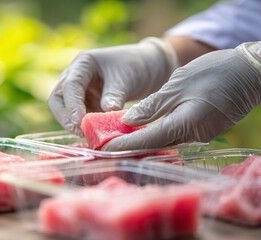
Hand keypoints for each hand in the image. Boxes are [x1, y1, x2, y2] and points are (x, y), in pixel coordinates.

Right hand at [48, 37, 177, 135]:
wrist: (148, 68)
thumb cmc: (136, 67)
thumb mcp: (127, 80)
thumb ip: (114, 96)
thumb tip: (106, 114)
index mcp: (83, 64)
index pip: (70, 85)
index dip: (72, 105)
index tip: (80, 122)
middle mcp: (75, 77)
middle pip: (57, 99)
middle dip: (66, 117)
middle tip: (81, 132)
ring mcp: (79, 92)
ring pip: (64, 110)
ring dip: (74, 124)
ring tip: (91, 135)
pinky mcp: (85, 104)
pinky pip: (78, 117)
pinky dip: (84, 126)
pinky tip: (96, 134)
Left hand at [103, 42, 260, 150]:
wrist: (251, 72)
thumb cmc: (216, 72)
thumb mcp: (179, 84)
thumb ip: (152, 106)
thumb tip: (128, 121)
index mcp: (186, 125)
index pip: (147, 140)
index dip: (123, 145)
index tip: (102, 147)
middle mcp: (192, 137)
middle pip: (153, 145)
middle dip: (127, 146)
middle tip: (103, 143)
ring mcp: (199, 136)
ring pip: (162, 142)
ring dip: (140, 141)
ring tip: (116, 137)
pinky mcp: (201, 131)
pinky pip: (173, 136)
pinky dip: (154, 135)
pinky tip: (140, 130)